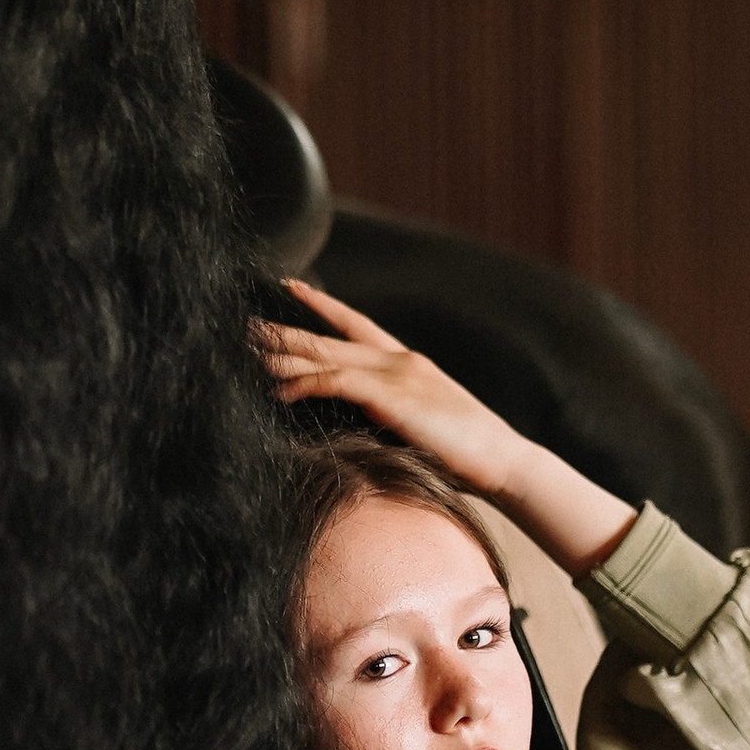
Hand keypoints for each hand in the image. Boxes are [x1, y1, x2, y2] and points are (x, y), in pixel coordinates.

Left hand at [255, 281, 639, 577]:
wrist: (502, 462)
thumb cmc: (465, 456)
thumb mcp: (419, 426)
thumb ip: (387, 415)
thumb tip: (355, 425)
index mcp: (406, 363)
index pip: (357, 323)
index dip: (323, 305)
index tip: (293, 287)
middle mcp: (399, 360)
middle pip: (330, 337)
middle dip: (287, 330)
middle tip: (247, 323)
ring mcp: (396, 374)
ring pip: (327, 356)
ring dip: (285, 354)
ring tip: (248, 350)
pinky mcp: (392, 395)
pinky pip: (336, 381)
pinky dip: (306, 382)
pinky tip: (280, 388)